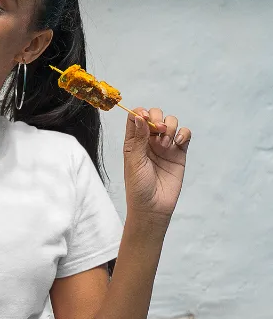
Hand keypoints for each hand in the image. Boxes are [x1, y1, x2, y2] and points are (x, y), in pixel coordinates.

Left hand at [123, 107, 191, 222]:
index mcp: (134, 141)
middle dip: (158, 118)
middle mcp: (149, 140)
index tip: (145, 117)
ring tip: (165, 144)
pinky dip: (184, 133)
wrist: (153, 206)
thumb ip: (138, 138)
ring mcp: (165, 146)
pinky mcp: (179, 153)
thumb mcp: (134, 161)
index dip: (141, 112)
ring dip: (170, 127)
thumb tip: (140, 116)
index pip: (136, 117)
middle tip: (158, 130)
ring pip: (171, 122)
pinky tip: (178, 142)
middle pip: (155, 115)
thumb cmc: (138, 186)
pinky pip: (184, 134)